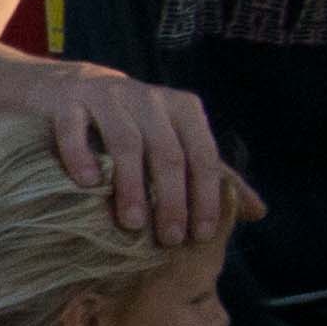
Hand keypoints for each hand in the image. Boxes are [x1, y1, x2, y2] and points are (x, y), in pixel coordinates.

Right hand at [27, 64, 232, 247]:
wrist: (69, 86)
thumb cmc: (131, 123)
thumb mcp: (176, 141)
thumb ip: (212, 175)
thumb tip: (258, 212)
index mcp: (182, 108)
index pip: (202, 154)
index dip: (205, 195)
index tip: (202, 234)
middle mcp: (149, 98)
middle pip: (167, 152)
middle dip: (171, 199)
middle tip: (169, 239)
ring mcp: (107, 96)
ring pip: (126, 142)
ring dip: (132, 185)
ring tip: (132, 223)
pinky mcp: (67, 101)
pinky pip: (75, 129)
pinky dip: (81, 156)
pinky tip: (86, 184)